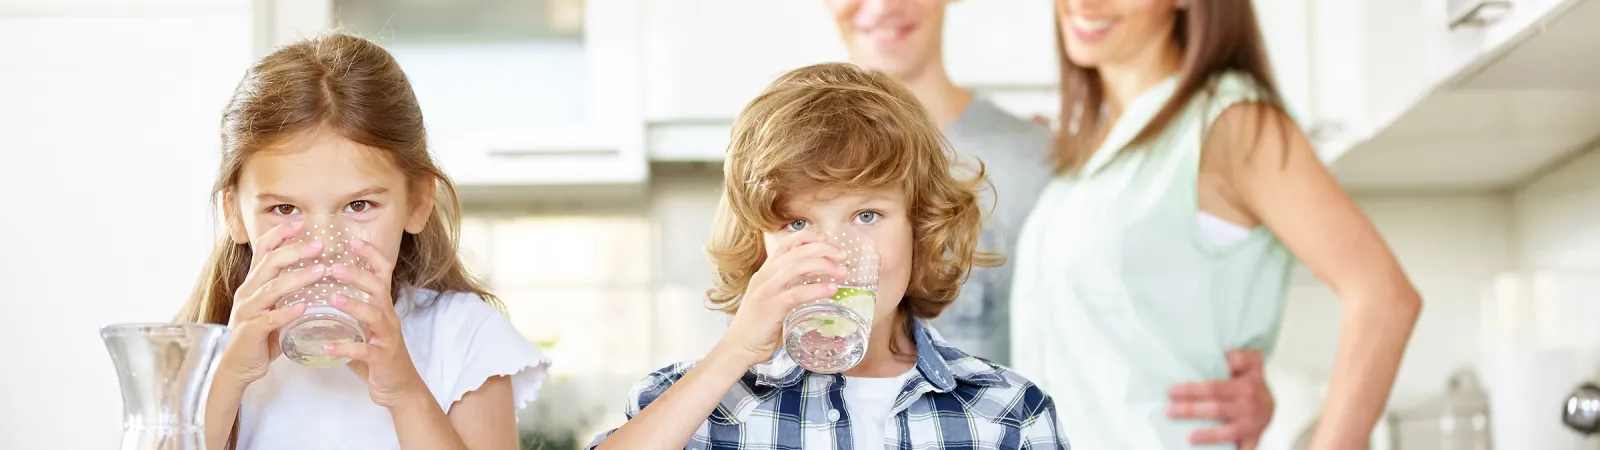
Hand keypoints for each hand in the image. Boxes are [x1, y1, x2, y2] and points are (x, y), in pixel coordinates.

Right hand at [218, 220, 328, 384]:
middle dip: (296, 250)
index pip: (264, 250)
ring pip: (271, 288)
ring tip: (321, 272)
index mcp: (254, 283)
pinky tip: (303, 308)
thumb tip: (319, 273)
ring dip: (297, 278)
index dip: (280, 234)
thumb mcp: (273, 306)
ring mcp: (247, 311)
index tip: (301, 222)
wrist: (237, 365)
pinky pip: (269, 319)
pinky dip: (286, 312)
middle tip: (321, 245)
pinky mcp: (250, 331)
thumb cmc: (260, 334)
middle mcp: (248, 292)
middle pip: (270, 263)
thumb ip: (288, 291)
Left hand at [323, 238, 428, 408]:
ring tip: (331, 298)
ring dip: (353, 305)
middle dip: (358, 275)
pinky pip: (365, 351)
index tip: (352, 240)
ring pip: (375, 316)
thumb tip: (318, 294)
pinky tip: (327, 346)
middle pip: (379, 289)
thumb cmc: (378, 355)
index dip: (371, 256)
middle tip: (333, 266)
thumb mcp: (366, 327)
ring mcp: (387, 338)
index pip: (382, 274)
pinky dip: (346, 347)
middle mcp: (388, 318)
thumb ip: (349, 311)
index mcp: (383, 307)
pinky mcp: (383, 359)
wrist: (399, 387)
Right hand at [712, 230, 847, 366]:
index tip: (826, 239)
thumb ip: (789, 290)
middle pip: (797, 252)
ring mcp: (767, 291)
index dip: (807, 237)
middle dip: (823, 249)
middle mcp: (765, 277)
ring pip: (798, 267)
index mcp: (765, 273)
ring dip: (824, 266)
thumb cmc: (759, 326)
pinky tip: (832, 289)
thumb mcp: (772, 300)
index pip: (785, 244)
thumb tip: (817, 286)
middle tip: (843, 256)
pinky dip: (817, 289)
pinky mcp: (771, 308)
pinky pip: (797, 293)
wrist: (738, 347)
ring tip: (842, 272)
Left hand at [1168, 350, 1273, 449]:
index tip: (1171, 391)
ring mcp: (1252, 425)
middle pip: (1216, 409)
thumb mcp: (1250, 361)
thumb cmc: (1250, 380)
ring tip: (1189, 437)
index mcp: (1246, 385)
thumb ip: (1237, 356)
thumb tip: (1223, 358)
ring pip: (1228, 432)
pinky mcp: (1253, 439)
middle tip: (1168, 410)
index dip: (1192, 390)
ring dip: (1208, 436)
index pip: (1214, 388)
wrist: (1271, 402)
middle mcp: (1249, 405)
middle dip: (1190, 410)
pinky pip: (1244, 449)